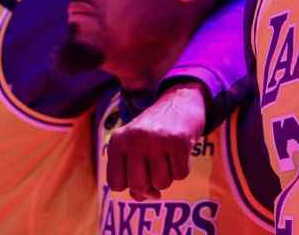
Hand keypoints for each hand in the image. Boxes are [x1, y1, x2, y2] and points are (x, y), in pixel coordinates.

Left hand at [105, 82, 205, 200]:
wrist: (179, 102)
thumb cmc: (154, 132)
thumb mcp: (133, 146)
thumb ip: (132, 174)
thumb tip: (149, 196)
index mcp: (117, 140)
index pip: (116, 184)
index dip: (129, 187)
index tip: (139, 178)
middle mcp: (135, 138)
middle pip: (138, 187)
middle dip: (149, 186)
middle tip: (155, 171)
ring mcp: (157, 139)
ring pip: (162, 183)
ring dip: (167, 176)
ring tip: (167, 158)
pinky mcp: (179, 141)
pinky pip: (180, 175)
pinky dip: (182, 169)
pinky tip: (179, 153)